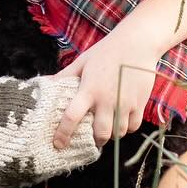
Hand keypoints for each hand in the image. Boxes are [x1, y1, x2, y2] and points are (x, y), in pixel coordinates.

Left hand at [53, 27, 163, 148]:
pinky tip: (122, 120)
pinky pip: (133, 126)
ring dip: (112, 135)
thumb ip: (65, 75)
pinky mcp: (140, 103)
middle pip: (101, 133)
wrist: (137, 43)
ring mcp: (125, 103)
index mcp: (89, 89)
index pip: (72, 116)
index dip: (63, 133)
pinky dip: (127, 127)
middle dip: (96, 140)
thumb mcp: (83, 61)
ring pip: (118, 133)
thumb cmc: (106, 51)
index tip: (58, 144)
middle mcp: (107, 99)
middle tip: (92, 138)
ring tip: (108, 128)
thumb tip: (47, 84)